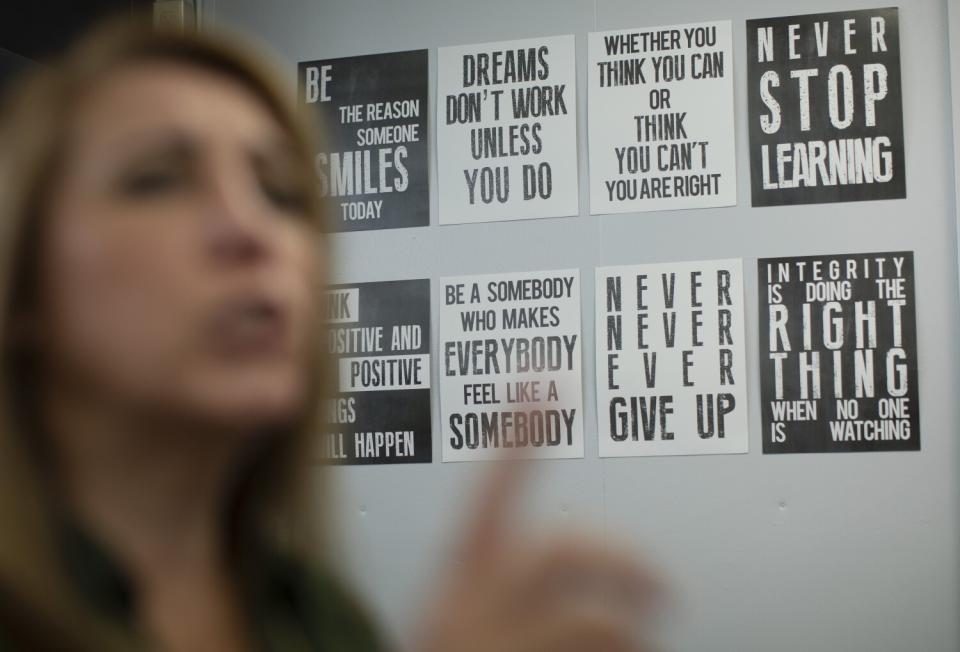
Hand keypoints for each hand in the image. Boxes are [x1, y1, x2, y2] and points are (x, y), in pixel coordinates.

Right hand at [415, 457, 663, 651]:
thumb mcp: (454, 610)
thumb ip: (497, 576)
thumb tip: (565, 555)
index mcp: (457, 575)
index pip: (487, 489)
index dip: (514, 436)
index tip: (539, 383)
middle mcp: (477, 605)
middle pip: (565, 548)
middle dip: (626, 560)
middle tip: (661, 583)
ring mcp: (505, 644)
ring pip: (599, 619)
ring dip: (633, 630)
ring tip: (637, 638)